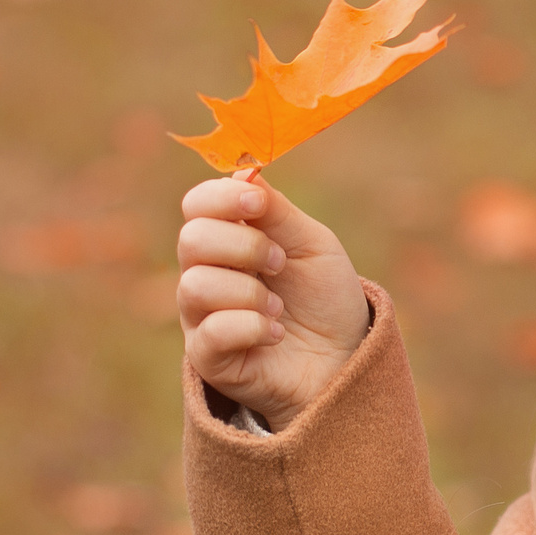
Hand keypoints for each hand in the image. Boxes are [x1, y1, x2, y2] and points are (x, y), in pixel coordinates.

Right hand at [176, 169, 370, 430]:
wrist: (344, 361)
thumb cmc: (325, 300)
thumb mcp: (313, 245)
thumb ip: (278, 212)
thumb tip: (245, 173)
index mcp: (228, 238)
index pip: (197, 205)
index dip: (221, 198)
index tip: (258, 205)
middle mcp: (206, 273)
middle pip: (191, 241)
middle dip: (243, 247)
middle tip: (279, 263)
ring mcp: (202, 316)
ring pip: (195, 286)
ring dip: (249, 293)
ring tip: (279, 308)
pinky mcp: (208, 357)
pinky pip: (210, 331)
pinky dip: (251, 327)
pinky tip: (274, 333)